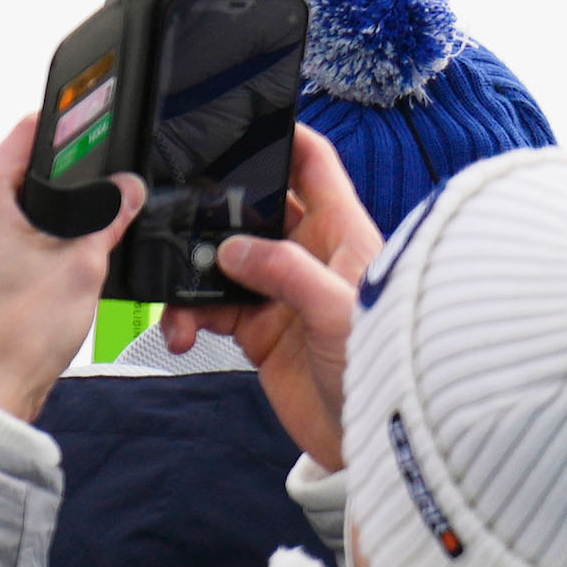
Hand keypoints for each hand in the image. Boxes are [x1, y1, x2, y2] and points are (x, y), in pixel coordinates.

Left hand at [0, 115, 138, 420]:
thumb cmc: (18, 336)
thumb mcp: (83, 266)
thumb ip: (109, 217)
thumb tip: (126, 191)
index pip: (23, 134)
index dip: (63, 128)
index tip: (87, 126)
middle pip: (12, 169)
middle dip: (55, 179)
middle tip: (92, 189)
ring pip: (3, 203)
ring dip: (38, 211)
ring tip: (71, 233)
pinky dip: (20, 236)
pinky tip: (47, 259)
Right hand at [162, 123, 379, 468]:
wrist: (375, 446)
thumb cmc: (388, 371)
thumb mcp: (338, 312)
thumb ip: (285, 273)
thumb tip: (232, 249)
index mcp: (340, 231)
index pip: (311, 163)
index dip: (282, 134)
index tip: (241, 120)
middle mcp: (308, 254)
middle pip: (254, 206)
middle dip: (215, 208)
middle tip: (180, 213)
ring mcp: (280, 291)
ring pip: (223, 259)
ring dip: (192, 272)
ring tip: (178, 299)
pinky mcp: (259, 330)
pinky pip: (211, 307)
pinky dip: (188, 315)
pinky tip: (182, 331)